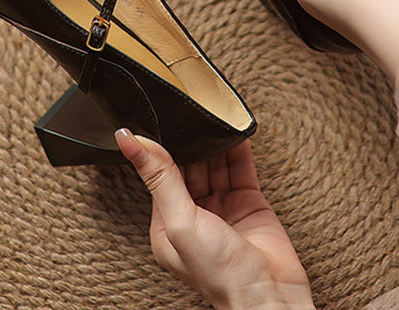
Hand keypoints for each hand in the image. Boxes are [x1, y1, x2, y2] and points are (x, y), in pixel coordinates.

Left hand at [114, 130, 313, 309]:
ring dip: (212, 140)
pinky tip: (233, 128)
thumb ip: (158, 176)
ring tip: (210, 111)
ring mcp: (223, 207)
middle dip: (188, 140)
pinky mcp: (248, 201)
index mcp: (168, 225)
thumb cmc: (219, 273)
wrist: (270, 293)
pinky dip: (237, 146)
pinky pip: (239, 167)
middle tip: (187, 107)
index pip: (160, 175)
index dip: (161, 147)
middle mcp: (194, 215)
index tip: (159, 117)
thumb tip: (128, 140)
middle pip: (188, 166)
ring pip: (214, 163)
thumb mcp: (179, 221)